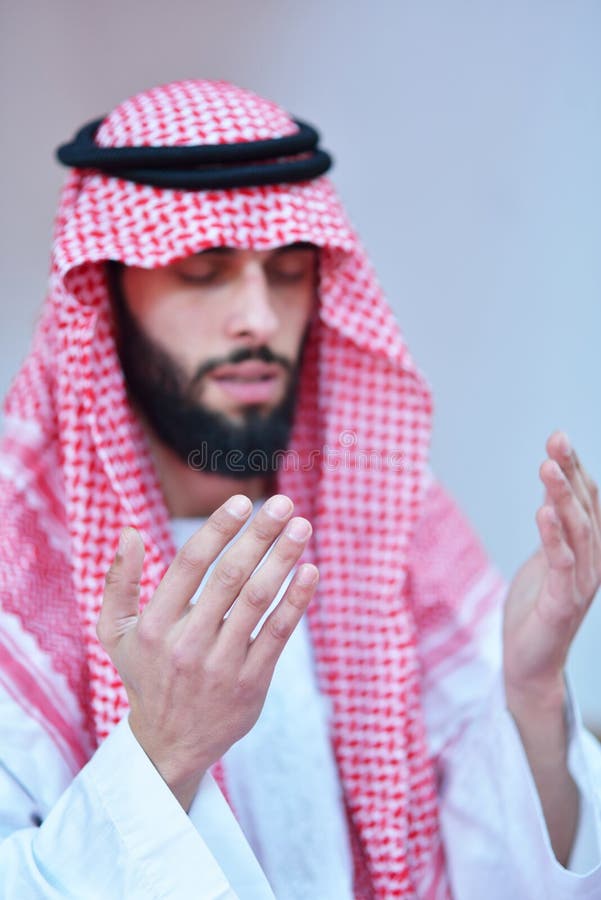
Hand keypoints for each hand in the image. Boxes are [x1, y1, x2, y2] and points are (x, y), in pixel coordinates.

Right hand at [97, 493, 317, 809]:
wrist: (169, 745)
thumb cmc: (145, 674)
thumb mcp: (115, 633)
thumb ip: (118, 582)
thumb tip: (130, 531)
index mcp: (156, 625)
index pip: (190, 565)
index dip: (218, 529)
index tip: (243, 501)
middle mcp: (188, 644)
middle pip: (229, 577)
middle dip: (259, 535)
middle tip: (284, 504)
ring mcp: (221, 665)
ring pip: (257, 601)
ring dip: (283, 560)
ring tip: (302, 528)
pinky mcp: (251, 683)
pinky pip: (277, 634)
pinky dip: (296, 601)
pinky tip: (310, 572)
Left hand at [504, 431, 600, 707]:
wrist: (531, 662)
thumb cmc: (538, 607)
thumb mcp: (546, 556)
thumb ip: (554, 525)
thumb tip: (552, 489)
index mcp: (589, 550)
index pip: (587, 501)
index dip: (575, 469)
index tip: (558, 437)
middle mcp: (593, 563)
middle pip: (585, 509)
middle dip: (570, 472)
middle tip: (556, 440)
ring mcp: (580, 583)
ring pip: (576, 532)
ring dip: (562, 497)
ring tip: (546, 467)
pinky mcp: (562, 603)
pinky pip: (561, 564)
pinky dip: (553, 537)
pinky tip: (542, 512)